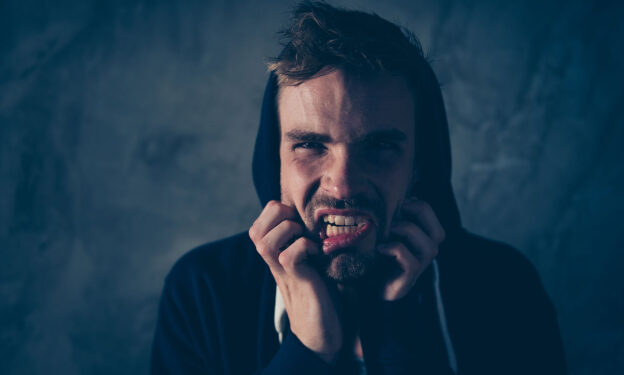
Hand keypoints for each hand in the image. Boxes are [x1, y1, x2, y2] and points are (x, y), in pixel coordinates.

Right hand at [248, 200, 341, 362]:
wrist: (320, 339)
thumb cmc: (321, 300)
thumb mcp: (311, 267)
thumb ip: (306, 248)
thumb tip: (320, 223)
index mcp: (277, 258)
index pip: (258, 226)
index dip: (275, 213)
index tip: (298, 219)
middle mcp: (275, 265)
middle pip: (255, 231)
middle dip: (278, 217)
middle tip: (300, 226)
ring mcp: (285, 274)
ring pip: (265, 242)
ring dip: (288, 231)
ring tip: (306, 238)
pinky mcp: (300, 283)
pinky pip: (289, 256)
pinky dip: (303, 247)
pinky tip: (317, 253)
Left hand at [377, 198, 445, 300]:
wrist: (366, 284)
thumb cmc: (376, 252)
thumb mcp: (384, 230)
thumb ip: (391, 215)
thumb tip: (391, 194)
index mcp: (424, 236)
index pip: (432, 215)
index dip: (417, 204)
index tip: (398, 204)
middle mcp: (426, 251)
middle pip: (438, 231)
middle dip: (418, 215)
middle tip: (397, 212)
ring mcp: (420, 265)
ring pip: (429, 246)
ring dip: (408, 231)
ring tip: (389, 230)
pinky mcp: (409, 278)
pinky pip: (412, 261)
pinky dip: (396, 250)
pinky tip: (380, 248)